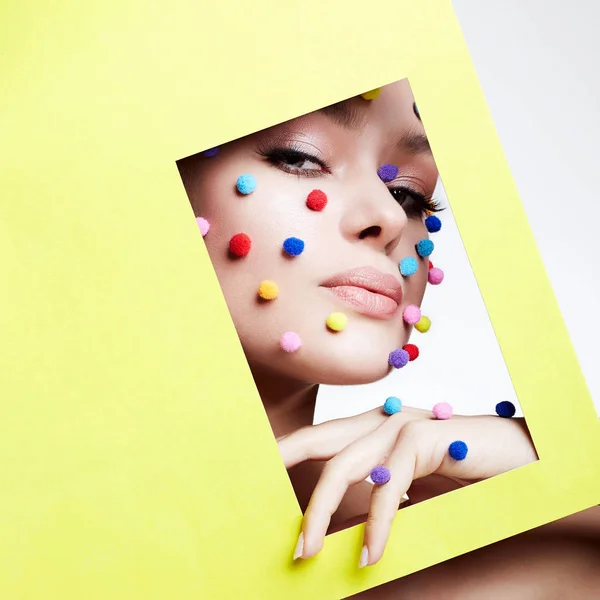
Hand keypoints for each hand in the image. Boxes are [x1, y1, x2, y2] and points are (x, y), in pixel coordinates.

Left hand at [278, 406, 535, 566]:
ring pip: (343, 468)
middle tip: (253, 503)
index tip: (258, 476)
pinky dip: (376, 524)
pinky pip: (387, 486)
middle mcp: (379, 419)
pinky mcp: (422, 439)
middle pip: (317, 443)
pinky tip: (371, 554)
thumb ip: (377, 497)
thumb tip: (342, 531)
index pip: (319, 437)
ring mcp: (399, 425)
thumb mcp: (410, 488)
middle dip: (284, 468)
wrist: (521, 457)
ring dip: (321, 514)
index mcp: (372, 426)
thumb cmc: (460, 473)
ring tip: (307, 553)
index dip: (287, 451)